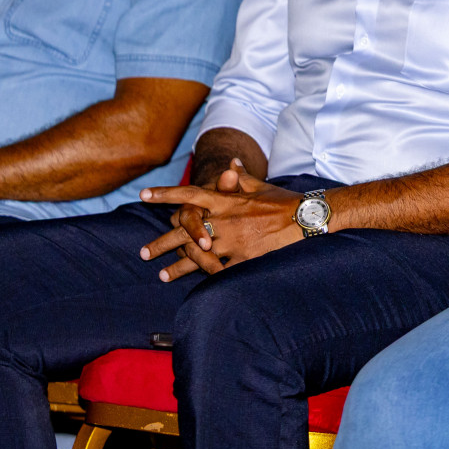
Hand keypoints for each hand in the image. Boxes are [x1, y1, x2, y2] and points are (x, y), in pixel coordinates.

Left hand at [139, 163, 303, 281]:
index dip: (165, 194)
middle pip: (184, 232)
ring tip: (162, 275)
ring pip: (196, 256)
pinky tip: (195, 286)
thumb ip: (240, 176)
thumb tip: (231, 162)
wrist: (304, 218)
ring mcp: (233, 241)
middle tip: (143, 253)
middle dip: (161, 243)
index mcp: (225, 200)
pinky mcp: (244, 258)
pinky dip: (207, 277)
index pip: (188, 195)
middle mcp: (224, 220)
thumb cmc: (282, 201)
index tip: (143, 195)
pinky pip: (220, 270)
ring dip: (178, 267)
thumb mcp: (259, 185)